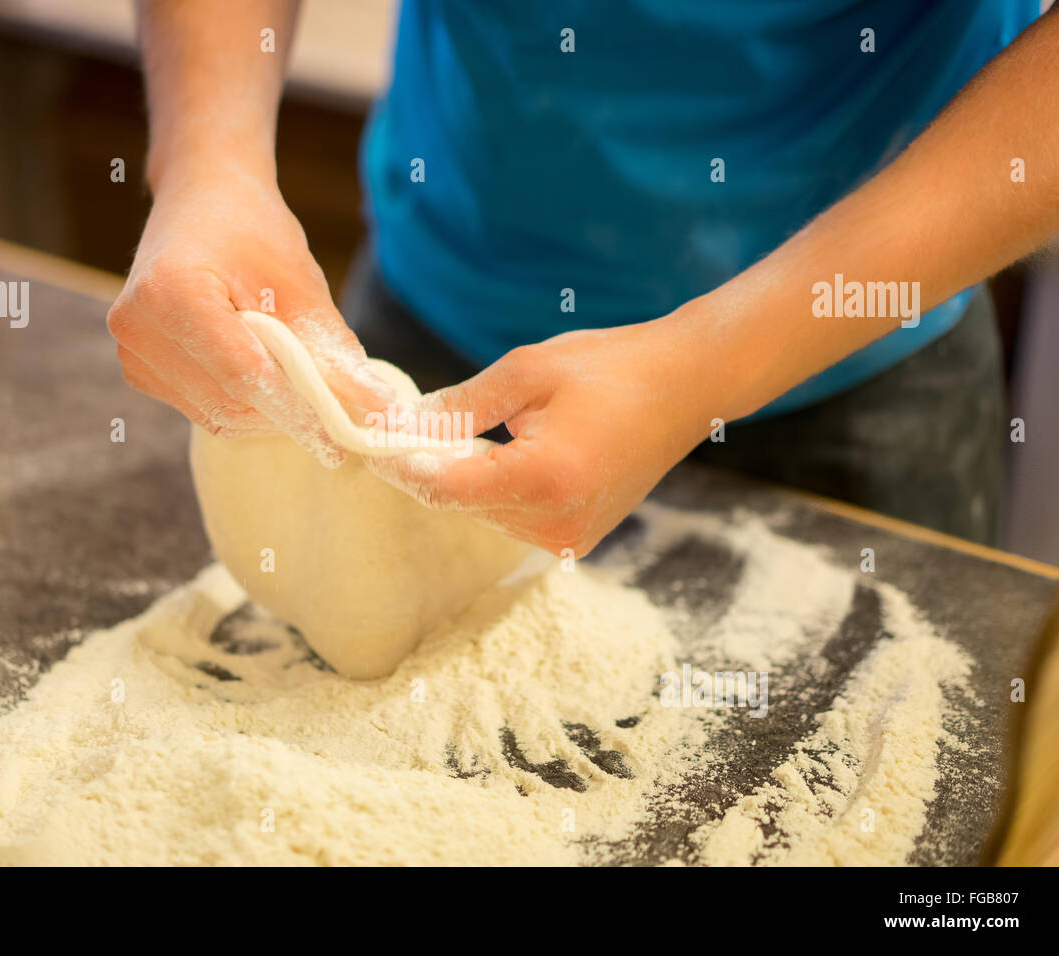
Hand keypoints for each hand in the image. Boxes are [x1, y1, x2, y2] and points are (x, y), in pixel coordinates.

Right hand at [106, 154, 393, 465]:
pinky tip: (260, 372)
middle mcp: (137, 327)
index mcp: (171, 294)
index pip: (243, 376)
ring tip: (294, 379)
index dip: (298, 411)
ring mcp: (131, 351)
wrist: (203, 198)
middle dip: (286, 411)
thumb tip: (381, 410)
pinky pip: (201, 409)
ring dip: (265, 411)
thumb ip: (334, 353)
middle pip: (229, 402)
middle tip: (332, 408)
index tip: (344, 437)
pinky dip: (240, 404)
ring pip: (216, 414)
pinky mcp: (138, 368)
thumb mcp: (301, 286)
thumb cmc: (253, 231)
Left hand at [369, 313, 717, 555]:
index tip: (369, 441)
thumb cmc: (613, 367)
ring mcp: (570, 539)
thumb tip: (401, 427)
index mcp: (544, 479)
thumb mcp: (526, 371)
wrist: (688, 386)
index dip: (401, 465)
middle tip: (396, 431)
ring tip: (451, 435)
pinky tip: (495, 453)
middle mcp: (556, 523)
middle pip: (459, 504)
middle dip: (427, 467)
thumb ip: (459, 407)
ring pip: (482, 514)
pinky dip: (492, 489)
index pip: (443, 486)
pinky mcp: (577, 540)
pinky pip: (511, 518)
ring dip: (460, 479)